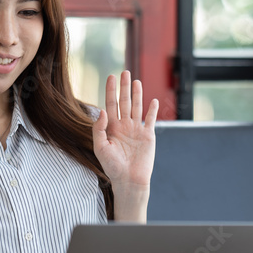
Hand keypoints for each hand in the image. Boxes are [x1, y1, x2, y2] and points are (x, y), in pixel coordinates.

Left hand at [92, 71, 158, 200]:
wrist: (129, 180)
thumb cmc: (112, 166)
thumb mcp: (100, 148)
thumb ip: (99, 129)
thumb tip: (102, 110)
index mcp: (112, 127)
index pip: (110, 104)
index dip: (110, 90)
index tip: (110, 77)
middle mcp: (124, 126)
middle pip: (124, 102)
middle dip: (124, 87)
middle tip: (124, 72)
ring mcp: (137, 129)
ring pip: (137, 107)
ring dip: (137, 94)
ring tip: (136, 81)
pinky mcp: (148, 135)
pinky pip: (150, 119)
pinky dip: (152, 110)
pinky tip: (153, 100)